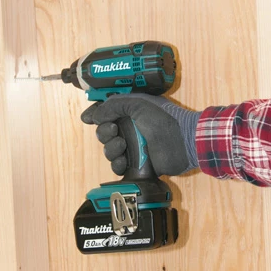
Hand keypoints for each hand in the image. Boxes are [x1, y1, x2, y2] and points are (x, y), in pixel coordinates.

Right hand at [80, 94, 200, 176]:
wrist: (183, 141)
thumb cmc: (163, 118)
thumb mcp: (138, 103)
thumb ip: (113, 105)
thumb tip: (95, 116)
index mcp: (130, 111)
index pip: (106, 112)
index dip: (95, 114)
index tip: (87, 118)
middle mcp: (130, 128)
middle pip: (104, 132)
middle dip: (104, 132)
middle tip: (114, 131)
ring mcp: (133, 147)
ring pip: (109, 150)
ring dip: (111, 148)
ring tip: (123, 145)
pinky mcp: (137, 164)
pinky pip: (118, 166)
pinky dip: (118, 164)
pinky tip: (124, 160)